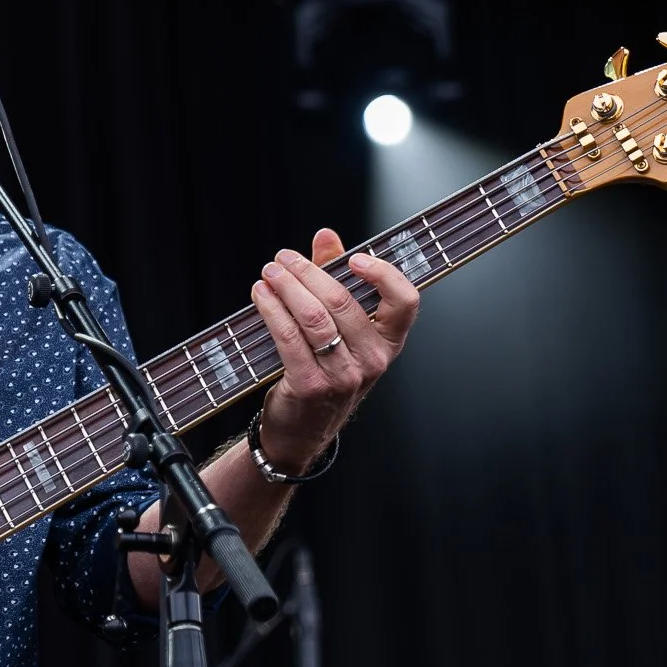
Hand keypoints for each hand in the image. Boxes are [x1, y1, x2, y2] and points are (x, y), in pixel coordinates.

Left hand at [248, 227, 420, 472]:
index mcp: (388, 343)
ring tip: (269, 273)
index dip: (384, 274)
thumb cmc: (324, 372)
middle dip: (307, 272)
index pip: (406, 301)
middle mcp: (372, 360)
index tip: (356, 258)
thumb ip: (335, 279)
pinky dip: (272, 310)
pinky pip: (289, 337)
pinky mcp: (311, 386)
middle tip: (283, 258)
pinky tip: (261, 296)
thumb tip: (327, 236)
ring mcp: (343, 376)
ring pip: (313, 317)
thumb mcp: (339, 330)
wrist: (302, 430)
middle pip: (343, 301)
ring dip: (286, 287)